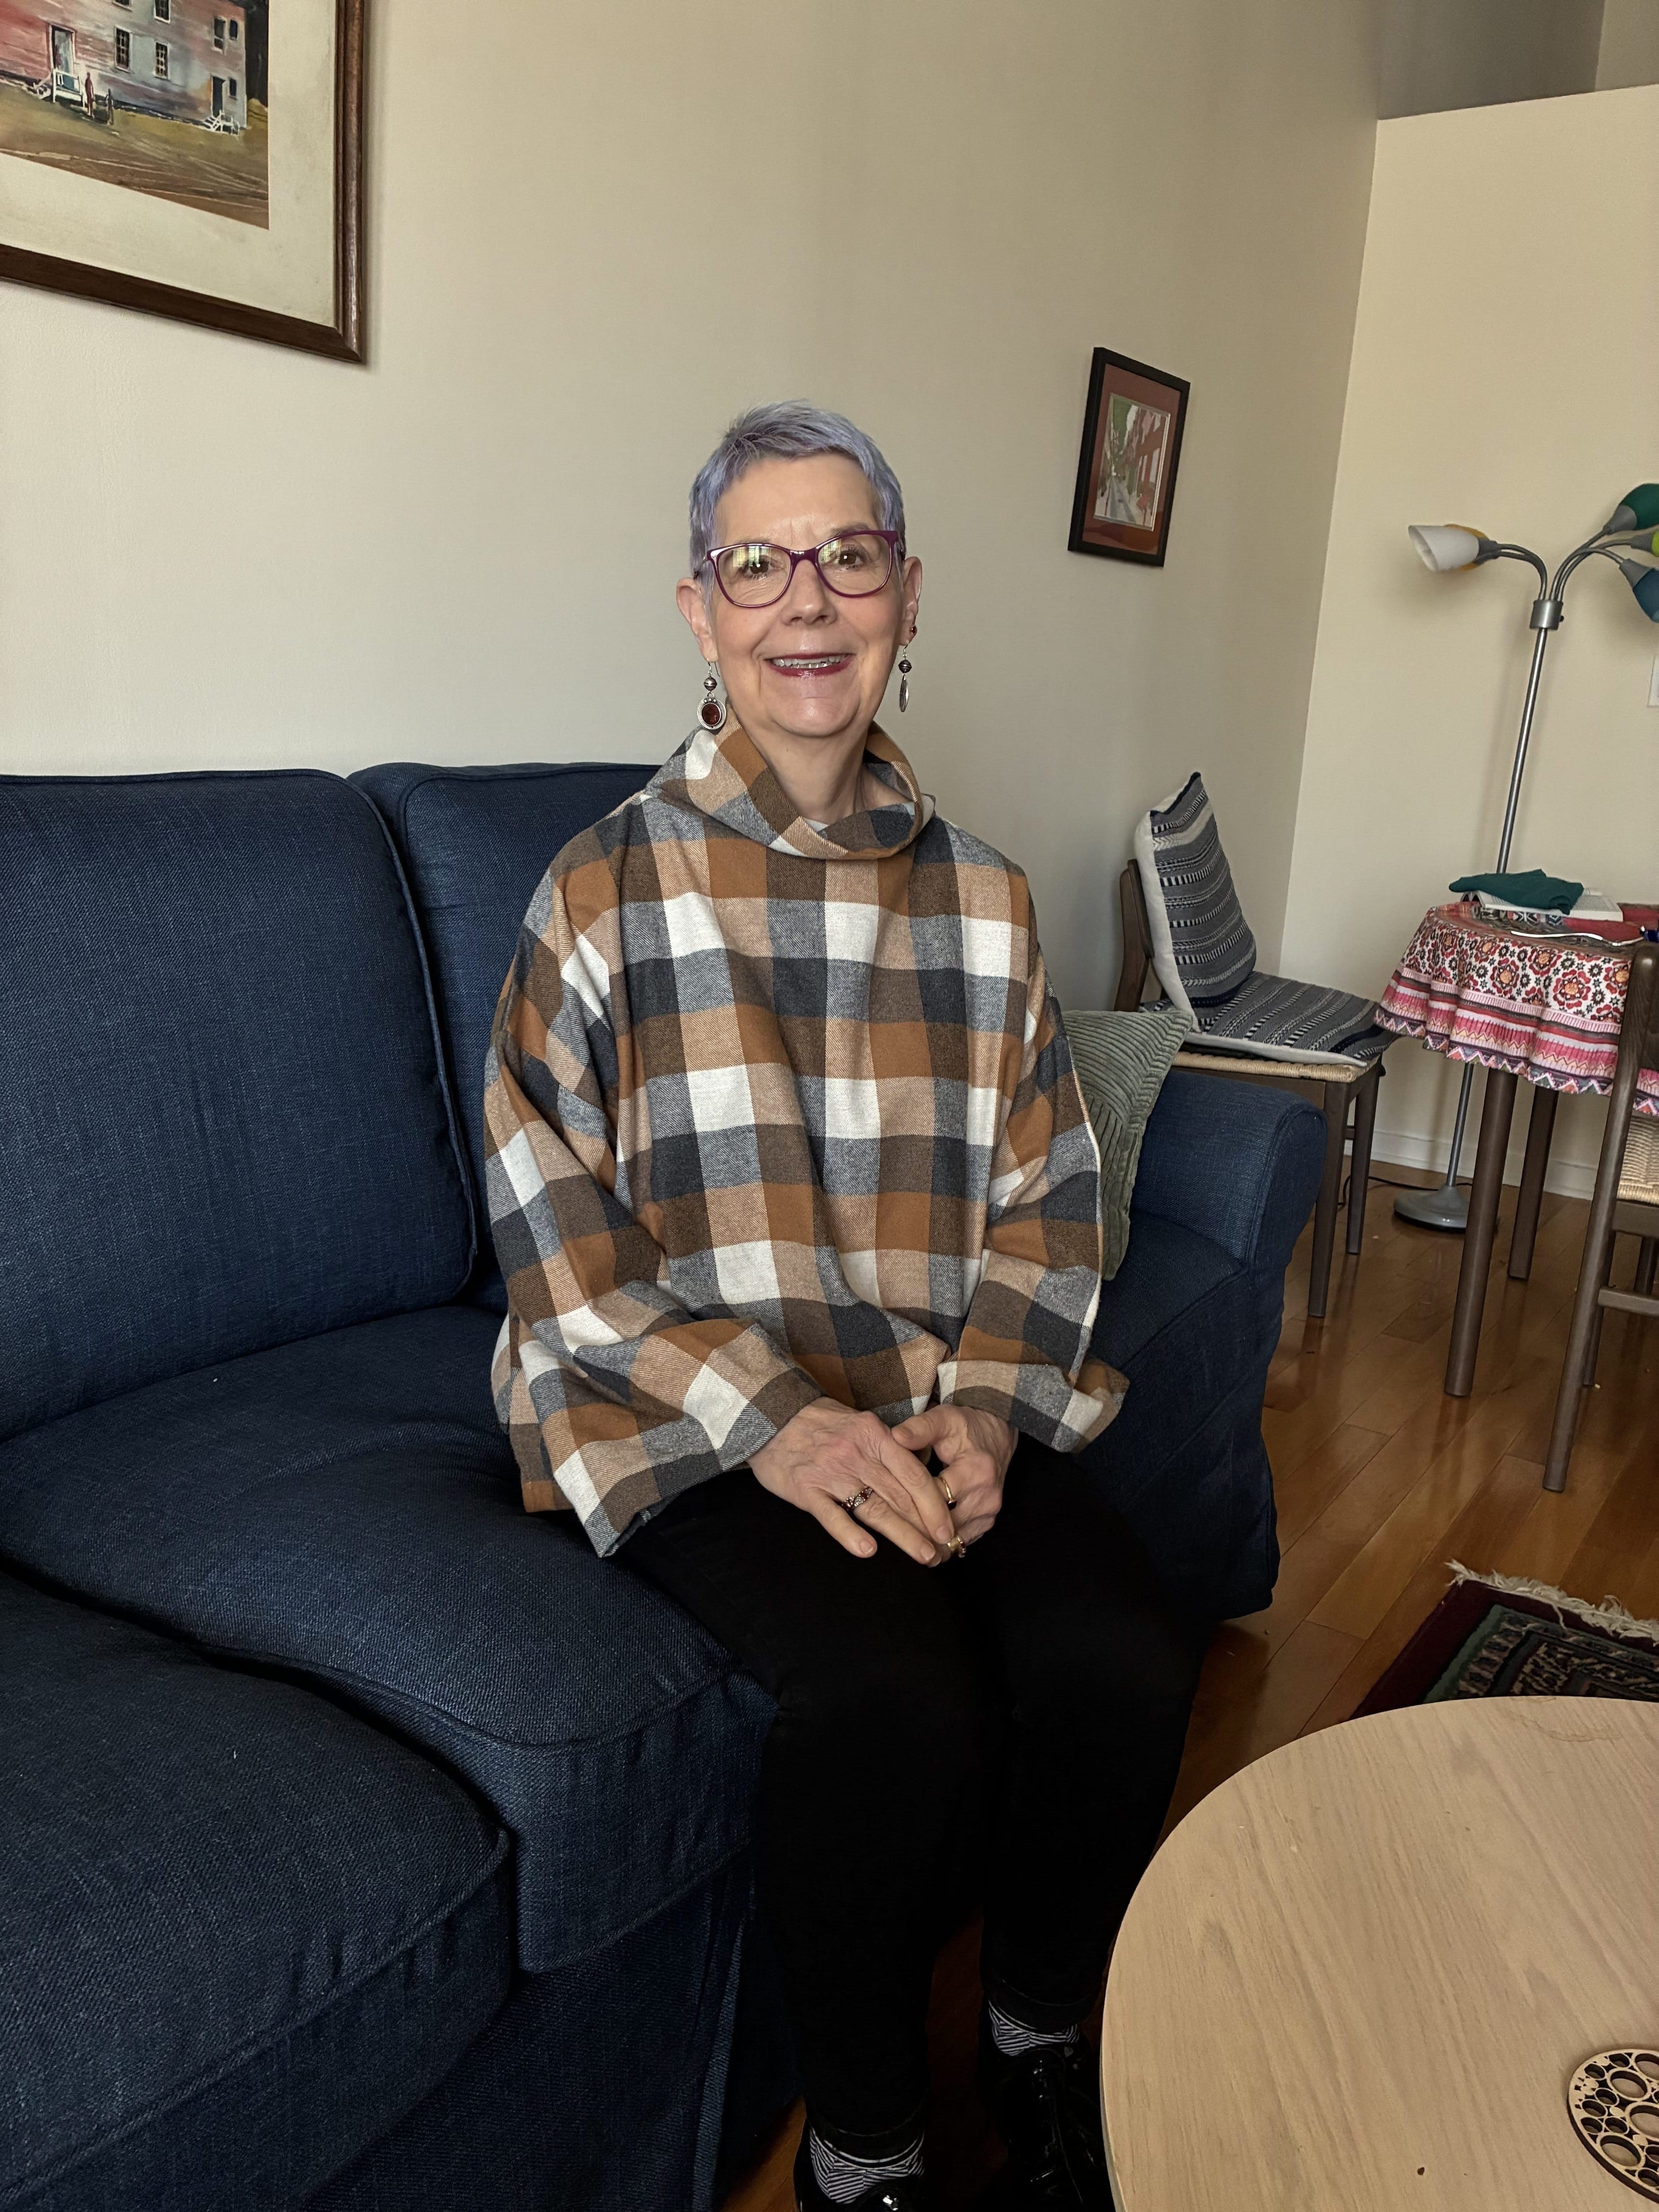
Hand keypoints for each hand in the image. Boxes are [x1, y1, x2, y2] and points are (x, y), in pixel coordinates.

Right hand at [750, 1400, 957, 1563]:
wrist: (768, 1414)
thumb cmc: (819, 1422)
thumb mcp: (859, 1422)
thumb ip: (887, 1447)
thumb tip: (917, 1477)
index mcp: (874, 1435)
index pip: (914, 1474)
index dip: (935, 1504)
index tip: (948, 1528)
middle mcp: (856, 1454)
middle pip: (899, 1496)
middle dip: (925, 1527)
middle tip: (944, 1552)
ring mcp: (830, 1472)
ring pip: (873, 1508)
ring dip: (902, 1535)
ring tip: (923, 1556)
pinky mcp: (805, 1489)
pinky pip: (831, 1515)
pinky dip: (849, 1534)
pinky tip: (867, 1551)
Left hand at [889, 1404, 1014, 1551]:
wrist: (997, 1433)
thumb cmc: (966, 1426)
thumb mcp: (943, 1419)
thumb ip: (919, 1428)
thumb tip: (895, 1437)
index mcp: (975, 1471)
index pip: (936, 1498)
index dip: (912, 1502)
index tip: (889, 1504)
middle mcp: (986, 1497)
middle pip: (945, 1525)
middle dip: (919, 1528)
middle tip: (891, 1531)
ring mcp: (989, 1512)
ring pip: (953, 1539)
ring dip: (931, 1540)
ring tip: (905, 1540)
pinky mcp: (988, 1520)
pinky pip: (963, 1540)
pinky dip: (944, 1542)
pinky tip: (925, 1540)